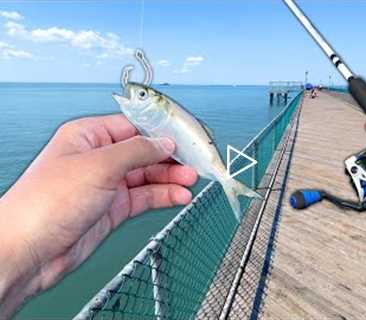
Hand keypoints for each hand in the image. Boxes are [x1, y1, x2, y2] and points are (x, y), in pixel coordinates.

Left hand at [0, 114, 196, 316]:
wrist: (30, 251)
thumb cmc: (47, 203)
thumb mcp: (98, 166)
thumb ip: (137, 151)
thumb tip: (164, 142)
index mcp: (89, 136)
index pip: (133, 126)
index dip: (161, 130)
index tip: (185, 135)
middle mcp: (99, 158)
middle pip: (144, 151)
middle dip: (170, 157)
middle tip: (193, 161)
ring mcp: (107, 184)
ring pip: (148, 175)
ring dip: (171, 177)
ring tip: (191, 180)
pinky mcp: (113, 208)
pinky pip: (145, 197)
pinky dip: (164, 196)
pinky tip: (179, 196)